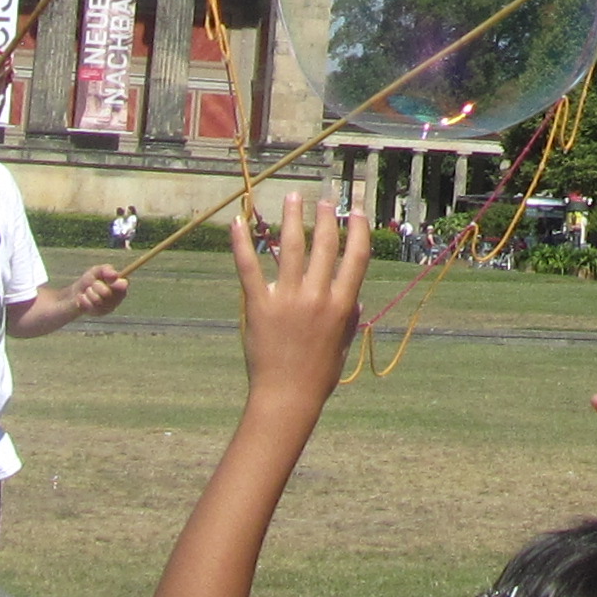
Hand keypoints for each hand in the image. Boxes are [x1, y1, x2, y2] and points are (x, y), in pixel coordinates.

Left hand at [69, 263, 130, 318]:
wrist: (77, 292)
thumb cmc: (90, 280)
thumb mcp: (97, 271)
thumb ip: (106, 270)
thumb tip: (115, 274)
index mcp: (120, 285)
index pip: (124, 284)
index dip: (117, 283)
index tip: (110, 280)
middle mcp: (118, 297)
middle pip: (107, 292)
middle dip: (97, 286)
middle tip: (93, 284)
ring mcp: (109, 307)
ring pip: (97, 300)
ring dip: (90, 292)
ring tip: (88, 291)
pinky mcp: (100, 313)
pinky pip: (91, 306)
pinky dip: (84, 299)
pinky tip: (84, 297)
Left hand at [230, 194, 369, 406]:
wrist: (286, 397)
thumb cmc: (318, 376)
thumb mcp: (342, 347)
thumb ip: (349, 320)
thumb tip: (357, 300)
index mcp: (341, 305)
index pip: (356, 257)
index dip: (358, 230)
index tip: (357, 213)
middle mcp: (317, 297)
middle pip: (324, 246)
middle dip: (325, 219)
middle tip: (324, 202)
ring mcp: (287, 299)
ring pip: (290, 248)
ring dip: (292, 218)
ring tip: (293, 198)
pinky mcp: (259, 306)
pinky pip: (249, 267)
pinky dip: (241, 242)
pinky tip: (238, 220)